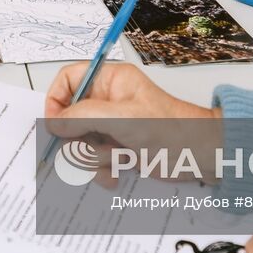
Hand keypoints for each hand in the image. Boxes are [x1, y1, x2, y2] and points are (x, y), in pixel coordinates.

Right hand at [45, 62, 220, 182]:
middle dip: (80, 139)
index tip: (55, 125)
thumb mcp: (123, 118)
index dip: (56, 101)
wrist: (199, 156)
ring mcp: (111, 126)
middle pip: (70, 117)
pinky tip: (118, 173)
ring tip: (118, 158)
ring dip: (94, 158)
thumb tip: (54, 123)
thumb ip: (84, 117)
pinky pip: (93, 161)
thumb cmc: (172, 129)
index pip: (68, 80)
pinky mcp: (117, 148)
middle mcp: (107, 101)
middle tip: (97, 145)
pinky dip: (102, 171)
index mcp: (110, 80)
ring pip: (80, 143)